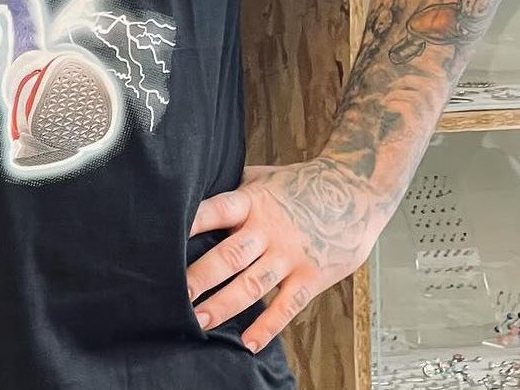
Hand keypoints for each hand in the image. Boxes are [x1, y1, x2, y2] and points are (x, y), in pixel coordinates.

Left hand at [185, 157, 382, 353]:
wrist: (354, 190)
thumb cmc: (302, 182)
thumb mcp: (263, 176)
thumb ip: (233, 189)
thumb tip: (196, 190)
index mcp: (252, 201)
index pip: (216, 210)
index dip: (192, 223)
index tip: (165, 236)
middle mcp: (268, 229)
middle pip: (229, 255)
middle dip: (201, 276)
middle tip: (175, 294)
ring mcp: (290, 255)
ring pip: (253, 284)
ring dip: (225, 304)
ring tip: (200, 320)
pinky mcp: (311, 276)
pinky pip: (287, 306)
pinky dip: (268, 326)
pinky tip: (249, 342)